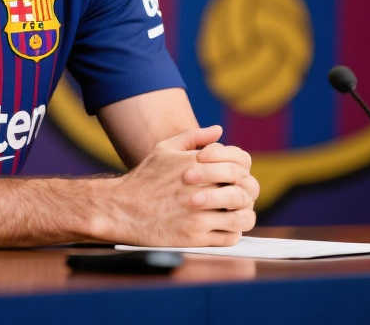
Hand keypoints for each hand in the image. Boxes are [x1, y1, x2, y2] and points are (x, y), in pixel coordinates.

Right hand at [104, 126, 256, 247]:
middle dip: (247, 191)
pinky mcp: (195, 237)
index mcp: (197, 164)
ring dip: (244, 214)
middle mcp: (201, 188)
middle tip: (241, 195)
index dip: (243, 169)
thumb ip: (194, 137)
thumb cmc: (145, 178)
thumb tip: (218, 130)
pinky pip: (229, 237)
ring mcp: (199, 215)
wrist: (122, 208)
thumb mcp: (165, 148)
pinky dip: (232, 233)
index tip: (236, 176)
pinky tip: (224, 227)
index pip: (240, 162)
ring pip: (242, 216)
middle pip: (245, 189)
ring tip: (236, 213)